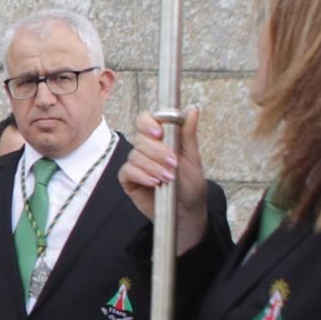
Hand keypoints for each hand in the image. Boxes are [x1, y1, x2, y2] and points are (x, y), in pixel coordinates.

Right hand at [115, 107, 209, 253]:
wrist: (186, 210)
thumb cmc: (190, 184)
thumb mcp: (192, 158)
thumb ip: (188, 134)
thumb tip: (192, 109)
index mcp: (160, 138)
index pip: (145, 120)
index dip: (148, 123)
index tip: (159, 133)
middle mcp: (145, 148)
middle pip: (140, 138)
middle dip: (157, 152)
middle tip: (172, 163)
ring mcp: (135, 163)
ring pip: (135, 155)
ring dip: (153, 167)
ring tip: (168, 178)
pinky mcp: (128, 179)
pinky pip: (128, 171)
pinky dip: (142, 176)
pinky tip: (154, 183)